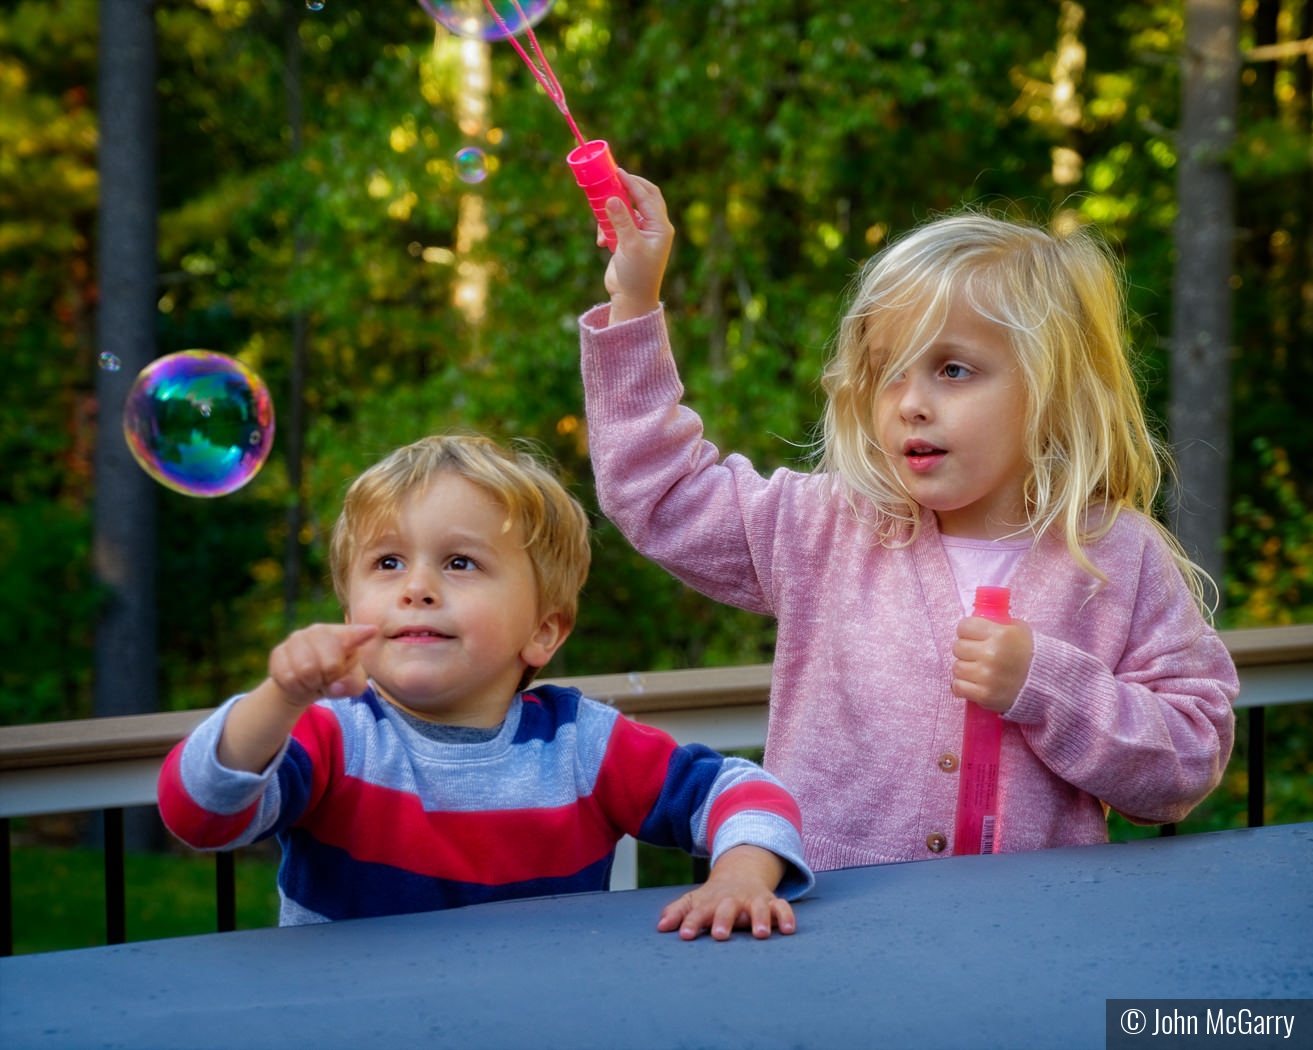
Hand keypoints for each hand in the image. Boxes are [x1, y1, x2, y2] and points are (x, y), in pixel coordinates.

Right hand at [267, 623, 378, 707]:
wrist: (305, 683)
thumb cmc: (336, 679)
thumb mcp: (351, 684)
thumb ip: (352, 684)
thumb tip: (335, 686)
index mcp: (344, 635)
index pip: (352, 634)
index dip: (360, 635)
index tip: (372, 631)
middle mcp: (319, 630)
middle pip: (329, 662)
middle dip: (330, 678)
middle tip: (327, 677)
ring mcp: (296, 638)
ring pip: (306, 670)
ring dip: (312, 683)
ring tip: (314, 679)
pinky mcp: (278, 651)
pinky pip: (287, 676)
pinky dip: (295, 686)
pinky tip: (299, 681)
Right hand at [603, 171, 673, 323]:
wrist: (631, 299)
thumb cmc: (637, 275)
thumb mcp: (629, 246)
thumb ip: (621, 220)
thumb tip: (611, 198)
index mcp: (661, 227)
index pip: (647, 196)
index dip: (632, 182)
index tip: (617, 172)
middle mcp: (654, 227)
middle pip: (641, 197)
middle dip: (625, 189)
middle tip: (609, 180)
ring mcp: (641, 234)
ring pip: (626, 210)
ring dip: (612, 214)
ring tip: (602, 225)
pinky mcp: (629, 241)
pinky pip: (617, 224)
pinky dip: (607, 229)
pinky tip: (602, 242)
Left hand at [657, 844, 795, 940]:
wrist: (740, 874)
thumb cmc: (713, 898)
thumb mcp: (694, 901)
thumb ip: (678, 912)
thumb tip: (660, 927)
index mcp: (711, 902)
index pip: (698, 912)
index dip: (691, 923)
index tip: (685, 935)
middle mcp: (732, 900)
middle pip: (727, 908)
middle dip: (724, 920)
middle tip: (720, 935)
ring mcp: (753, 900)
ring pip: (758, 907)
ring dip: (760, 918)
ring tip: (760, 934)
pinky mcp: (771, 902)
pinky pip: (782, 907)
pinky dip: (786, 916)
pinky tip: (788, 930)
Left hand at [951, 616, 1032, 712]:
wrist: (1049, 684)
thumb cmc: (1032, 654)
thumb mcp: (1019, 630)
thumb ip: (996, 624)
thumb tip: (974, 622)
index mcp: (1000, 634)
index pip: (964, 627)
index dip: (967, 631)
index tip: (972, 637)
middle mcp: (991, 654)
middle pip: (958, 647)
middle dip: (966, 650)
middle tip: (977, 655)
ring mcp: (987, 676)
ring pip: (957, 668)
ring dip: (965, 669)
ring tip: (978, 670)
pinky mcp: (985, 695)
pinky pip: (958, 687)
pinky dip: (963, 686)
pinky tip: (974, 684)